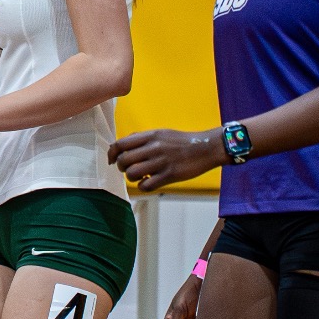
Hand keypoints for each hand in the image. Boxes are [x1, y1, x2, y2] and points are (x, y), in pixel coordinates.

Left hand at [109, 127, 225, 191]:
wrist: (206, 148)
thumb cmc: (183, 142)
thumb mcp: (161, 133)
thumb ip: (143, 138)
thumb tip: (123, 145)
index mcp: (150, 135)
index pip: (121, 144)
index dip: (112, 153)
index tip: (112, 160)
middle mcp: (153, 148)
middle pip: (123, 160)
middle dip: (122, 167)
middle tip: (130, 169)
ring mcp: (161, 162)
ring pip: (132, 174)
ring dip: (133, 177)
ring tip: (142, 176)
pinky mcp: (169, 175)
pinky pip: (146, 185)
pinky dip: (144, 186)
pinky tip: (149, 182)